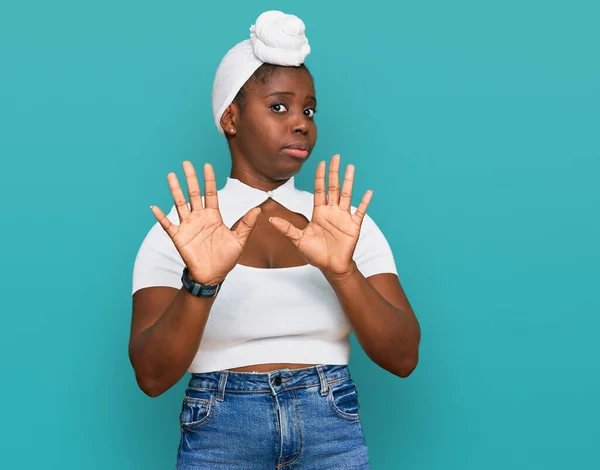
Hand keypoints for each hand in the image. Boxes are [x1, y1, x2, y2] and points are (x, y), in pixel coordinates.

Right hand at [150, 161, 260, 284]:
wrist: (213, 275)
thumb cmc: (226, 258)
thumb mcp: (239, 240)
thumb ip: (246, 224)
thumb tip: (258, 209)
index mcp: (213, 216)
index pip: (210, 193)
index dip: (209, 180)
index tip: (207, 165)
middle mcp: (199, 218)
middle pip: (193, 194)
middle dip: (190, 178)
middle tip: (186, 162)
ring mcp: (188, 226)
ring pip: (180, 204)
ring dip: (175, 190)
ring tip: (171, 175)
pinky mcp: (179, 237)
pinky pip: (168, 225)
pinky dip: (161, 216)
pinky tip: (155, 207)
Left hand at [269, 154, 371, 275]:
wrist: (330, 267)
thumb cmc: (315, 254)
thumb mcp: (298, 240)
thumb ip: (286, 229)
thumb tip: (270, 220)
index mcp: (319, 212)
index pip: (319, 190)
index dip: (320, 176)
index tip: (321, 162)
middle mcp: (332, 211)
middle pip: (333, 187)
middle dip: (334, 172)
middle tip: (335, 157)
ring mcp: (343, 217)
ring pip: (346, 195)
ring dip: (349, 181)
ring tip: (351, 167)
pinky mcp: (353, 226)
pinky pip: (360, 211)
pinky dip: (365, 202)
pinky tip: (369, 192)